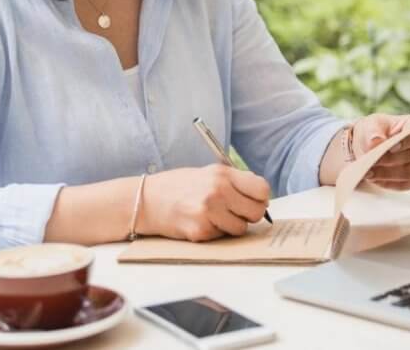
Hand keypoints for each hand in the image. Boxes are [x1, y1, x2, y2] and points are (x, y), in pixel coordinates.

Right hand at [137, 165, 270, 241]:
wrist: (147, 200)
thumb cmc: (179, 186)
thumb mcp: (208, 173)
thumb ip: (234, 181)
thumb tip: (261, 197)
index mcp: (222, 174)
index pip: (262, 189)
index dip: (260, 198)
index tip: (251, 200)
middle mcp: (218, 191)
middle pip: (256, 212)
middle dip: (248, 215)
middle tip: (233, 212)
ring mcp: (209, 212)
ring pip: (241, 229)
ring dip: (231, 226)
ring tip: (213, 217)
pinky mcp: (200, 231)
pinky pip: (222, 237)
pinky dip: (215, 233)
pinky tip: (200, 223)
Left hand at [350, 113, 409, 190]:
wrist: (372, 144)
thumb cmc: (376, 131)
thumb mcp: (370, 125)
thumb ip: (372, 132)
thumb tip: (376, 141)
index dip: (406, 142)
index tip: (390, 147)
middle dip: (389, 161)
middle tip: (371, 163)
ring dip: (387, 175)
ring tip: (370, 172)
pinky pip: (407, 185)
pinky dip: (390, 183)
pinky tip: (376, 179)